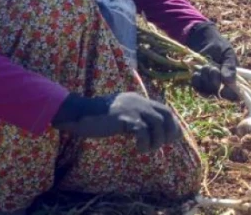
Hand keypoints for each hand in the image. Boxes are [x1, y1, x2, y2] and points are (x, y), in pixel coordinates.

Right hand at [52, 92, 180, 152]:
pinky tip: (139, 149)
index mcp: (138, 100)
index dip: (172, 124)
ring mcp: (131, 108)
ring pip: (157, 123)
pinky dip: (145, 142)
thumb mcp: (120, 115)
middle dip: (169, 131)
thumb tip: (148, 133)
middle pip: (166, 114)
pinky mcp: (124, 118)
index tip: (171, 137)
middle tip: (164, 144)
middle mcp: (138, 101)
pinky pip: (143, 130)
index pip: (164, 109)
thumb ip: (134, 119)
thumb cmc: (97, 118)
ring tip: (147, 149)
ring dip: (157, 140)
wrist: (78, 113)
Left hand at [185, 22, 238, 100]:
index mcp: (234, 80)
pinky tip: (198, 70)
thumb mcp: (228, 53)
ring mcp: (209, 86)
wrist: (204, 41)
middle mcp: (222, 86)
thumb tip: (229, 82)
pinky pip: (196, 87)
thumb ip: (230, 67)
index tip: (223, 90)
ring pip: (206, 92)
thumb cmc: (220, 47)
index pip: (234, 95)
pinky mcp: (198, 84)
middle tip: (213, 68)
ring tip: (206, 66)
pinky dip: (197, 79)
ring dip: (205, 79)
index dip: (230, 95)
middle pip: (218, 94)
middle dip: (214, 82)